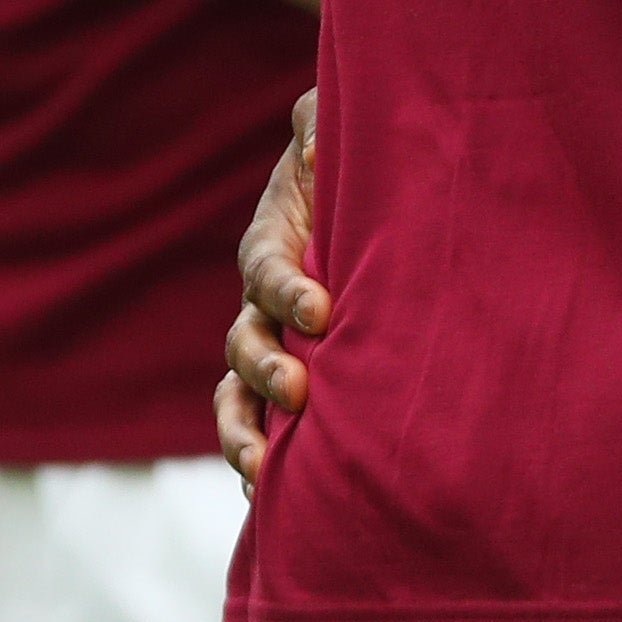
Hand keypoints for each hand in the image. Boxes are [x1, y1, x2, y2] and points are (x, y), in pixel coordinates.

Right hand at [218, 90, 323, 493]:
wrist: (384, 209)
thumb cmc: (361, 166)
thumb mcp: (341, 128)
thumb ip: (320, 124)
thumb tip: (313, 147)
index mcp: (273, 244)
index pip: (265, 270)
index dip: (285, 290)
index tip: (319, 311)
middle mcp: (263, 302)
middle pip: (241, 342)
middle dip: (264, 370)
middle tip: (297, 391)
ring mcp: (272, 347)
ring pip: (237, 395)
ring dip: (244, 431)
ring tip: (263, 467)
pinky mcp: (291, 383)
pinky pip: (258, 427)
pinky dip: (257, 459)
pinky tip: (269, 496)